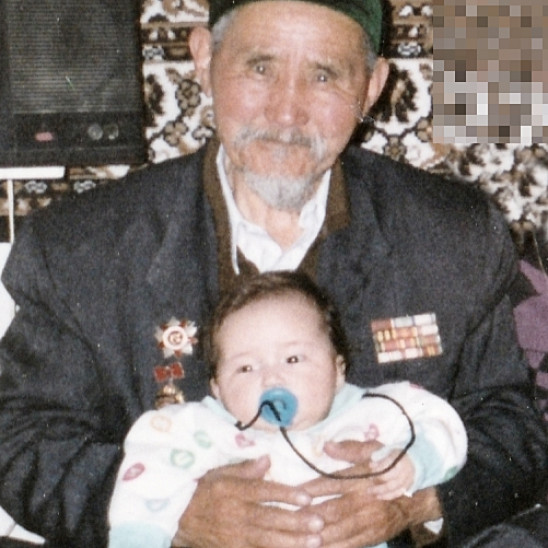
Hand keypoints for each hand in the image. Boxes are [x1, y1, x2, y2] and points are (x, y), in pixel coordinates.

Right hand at [173, 455, 324, 547]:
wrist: (179, 521)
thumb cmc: (203, 492)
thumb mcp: (219, 473)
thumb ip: (244, 468)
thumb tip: (268, 459)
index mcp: (232, 491)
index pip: (263, 492)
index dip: (286, 495)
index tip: (307, 497)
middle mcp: (234, 514)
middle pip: (269, 519)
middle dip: (296, 522)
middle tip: (319, 522)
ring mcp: (235, 537)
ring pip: (268, 540)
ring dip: (293, 541)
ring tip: (315, 541)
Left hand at [302, 440, 441, 547]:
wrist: (418, 492)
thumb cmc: (390, 466)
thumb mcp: (373, 450)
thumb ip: (349, 449)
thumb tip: (326, 446)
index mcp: (363, 477)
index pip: (333, 483)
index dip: (312, 489)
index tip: (294, 493)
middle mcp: (366, 500)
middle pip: (334, 510)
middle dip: (310, 517)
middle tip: (289, 519)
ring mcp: (370, 521)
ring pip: (340, 530)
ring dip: (318, 536)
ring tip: (298, 537)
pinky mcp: (374, 535)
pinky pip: (351, 544)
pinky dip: (334, 547)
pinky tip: (318, 547)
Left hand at [368, 452, 414, 499]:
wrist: (416, 460)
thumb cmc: (400, 455)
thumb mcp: (391, 452)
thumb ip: (381, 458)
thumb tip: (371, 465)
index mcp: (399, 460)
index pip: (386, 465)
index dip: (377, 467)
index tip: (370, 467)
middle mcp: (403, 470)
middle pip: (389, 478)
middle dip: (377, 480)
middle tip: (368, 482)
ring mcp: (407, 480)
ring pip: (393, 488)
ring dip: (381, 491)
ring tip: (370, 492)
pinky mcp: (408, 486)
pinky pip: (398, 493)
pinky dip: (388, 496)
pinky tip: (379, 496)